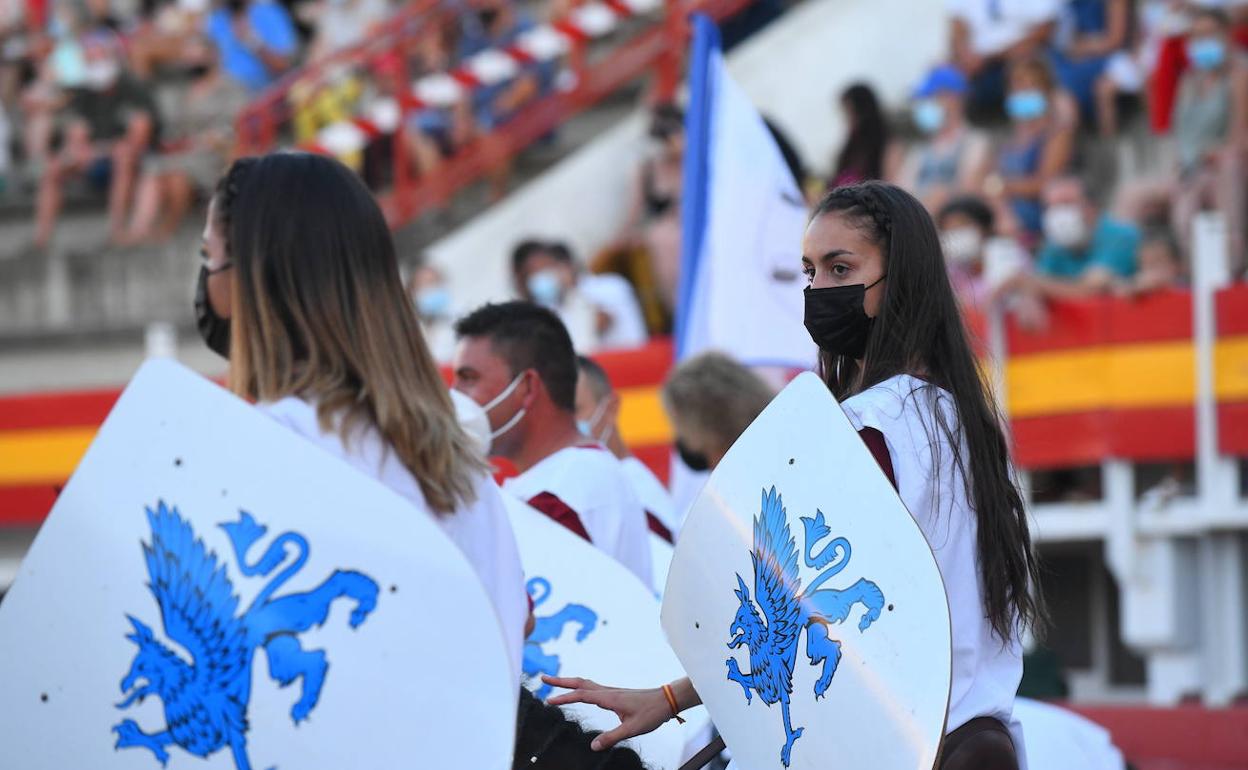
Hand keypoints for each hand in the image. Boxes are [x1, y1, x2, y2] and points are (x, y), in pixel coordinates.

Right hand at [542, 676, 671, 750]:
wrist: (666, 700)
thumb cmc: (651, 713)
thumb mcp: (632, 729)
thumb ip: (612, 737)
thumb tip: (593, 746)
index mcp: (609, 698)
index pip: (581, 695)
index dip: (564, 697)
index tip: (549, 700)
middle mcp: (608, 691)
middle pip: (579, 682)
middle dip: (561, 681)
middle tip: (543, 678)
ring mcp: (611, 691)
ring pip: (585, 683)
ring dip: (569, 682)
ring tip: (555, 683)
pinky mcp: (615, 694)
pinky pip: (592, 687)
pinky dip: (580, 686)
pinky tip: (580, 691)